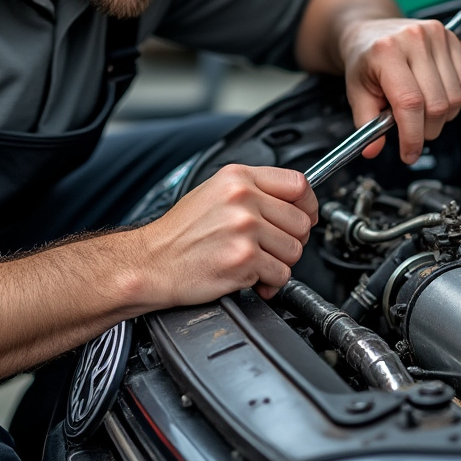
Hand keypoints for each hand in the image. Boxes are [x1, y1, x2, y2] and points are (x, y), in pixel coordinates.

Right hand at [131, 164, 317, 301]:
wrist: (152, 263)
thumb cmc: (179, 234)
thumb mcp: (213, 194)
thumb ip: (253, 192)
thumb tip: (292, 202)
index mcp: (237, 178)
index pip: (298, 183)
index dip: (308, 204)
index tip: (306, 216)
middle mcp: (243, 200)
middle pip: (301, 222)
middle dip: (291, 241)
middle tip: (270, 248)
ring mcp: (244, 229)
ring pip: (294, 251)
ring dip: (279, 263)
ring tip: (255, 262)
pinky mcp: (244, 259)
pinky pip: (281, 275)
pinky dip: (269, 282)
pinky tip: (249, 276)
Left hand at [339, 18, 460, 162]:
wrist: (370, 32)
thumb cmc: (365, 61)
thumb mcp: (356, 92)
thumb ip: (366, 122)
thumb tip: (373, 150)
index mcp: (386, 52)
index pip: (410, 103)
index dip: (413, 135)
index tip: (409, 153)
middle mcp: (414, 39)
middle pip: (438, 103)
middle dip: (428, 129)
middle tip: (414, 131)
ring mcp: (437, 35)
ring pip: (457, 95)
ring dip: (444, 115)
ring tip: (423, 110)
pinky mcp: (452, 36)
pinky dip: (458, 96)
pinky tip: (439, 93)